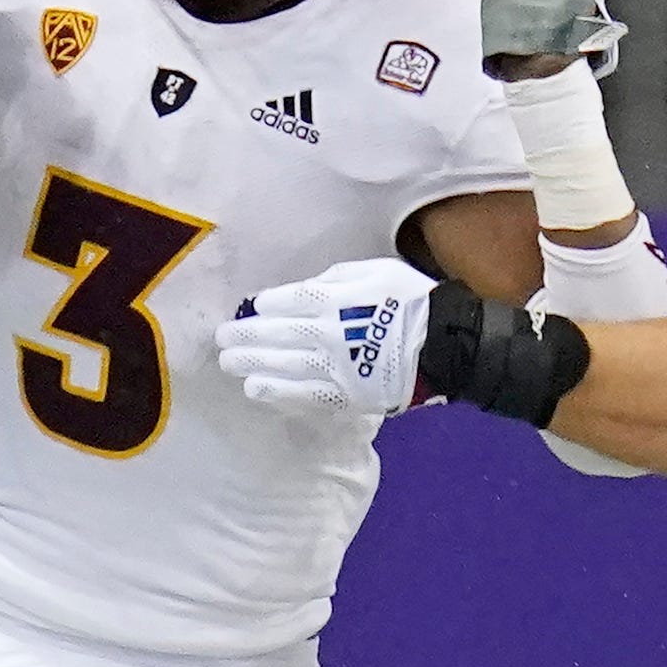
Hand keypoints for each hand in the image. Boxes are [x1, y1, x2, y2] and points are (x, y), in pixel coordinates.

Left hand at [217, 259, 438, 425]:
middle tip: (221, 338)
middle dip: (248, 335)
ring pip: (286, 367)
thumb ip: (340, 276)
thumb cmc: (411, 301)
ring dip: (254, 365)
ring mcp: (337, 368)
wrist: (445, 346)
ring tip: (229, 364)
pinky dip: (279, 393)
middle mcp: (330, 334)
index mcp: (339, 300)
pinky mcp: (345, 396)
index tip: (254, 305)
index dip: (269, 303)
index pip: (293, 300)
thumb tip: (308, 286)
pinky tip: (256, 390)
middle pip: (281, 334)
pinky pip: (306, 396)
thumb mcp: (378, 270)